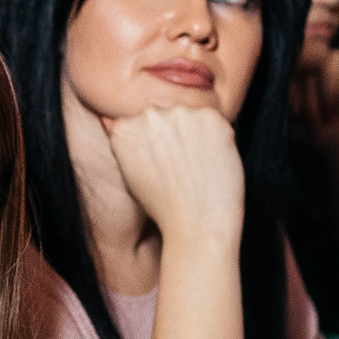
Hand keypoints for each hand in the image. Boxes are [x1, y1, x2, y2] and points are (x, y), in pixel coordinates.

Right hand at [106, 105, 244, 247]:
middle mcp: (148, 115)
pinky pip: (215, 121)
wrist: (196, 225)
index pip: (140, 123)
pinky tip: (211, 163)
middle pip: (166, 117)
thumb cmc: (164, 206)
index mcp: (123, 129)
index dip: (155, 145)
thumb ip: (130, 143)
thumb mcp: (129, 174)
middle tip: (181, 169)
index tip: (162, 165)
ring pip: (191, 117)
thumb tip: (120, 119)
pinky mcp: (211, 117)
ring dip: (196, 135)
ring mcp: (180, 113)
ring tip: (196, 168)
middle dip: (175, 136)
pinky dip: (218, 138)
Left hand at [294, 49, 338, 153]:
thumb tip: (277, 81)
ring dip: (329, 97)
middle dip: (312, 98)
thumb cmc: (317, 129)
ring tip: (330, 116)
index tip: (296, 113)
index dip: (293, 90)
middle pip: (310, 65)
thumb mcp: (293, 116)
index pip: (292, 67)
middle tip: (317, 122)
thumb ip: (284, 98)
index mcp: (299, 66)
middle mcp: (319, 58)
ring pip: (329, 66)